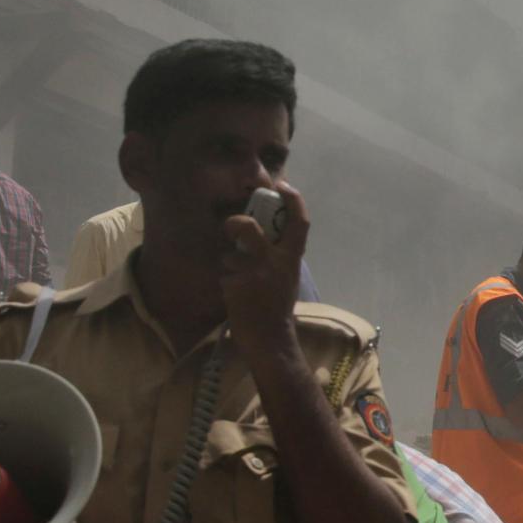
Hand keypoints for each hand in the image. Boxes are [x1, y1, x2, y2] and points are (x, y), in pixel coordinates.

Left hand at [221, 181, 308, 345]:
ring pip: (230, 254)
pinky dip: (227, 282)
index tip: (282, 185)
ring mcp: (253, 273)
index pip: (299, 221)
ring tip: (239, 281)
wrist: (270, 337)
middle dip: (234, 222)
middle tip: (230, 226)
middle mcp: (273, 261)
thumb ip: (280, 254)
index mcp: (291, 258)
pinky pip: (224, 274)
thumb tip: (266, 229)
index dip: (292, 199)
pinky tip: (236, 296)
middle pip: (248, 228)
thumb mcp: (288, 275)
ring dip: (230, 265)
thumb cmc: (279, 306)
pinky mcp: (234, 286)